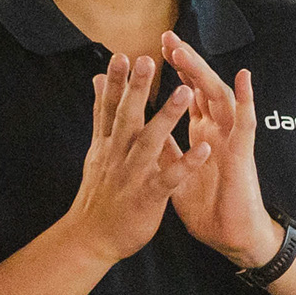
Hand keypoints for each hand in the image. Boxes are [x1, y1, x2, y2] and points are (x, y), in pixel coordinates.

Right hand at [65, 51, 207, 264]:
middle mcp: (116, 156)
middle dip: (137, 89)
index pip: (109, 107)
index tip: (123, 55)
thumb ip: (101, 115)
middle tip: (147, 60)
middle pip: (127, 118)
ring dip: (168, 117)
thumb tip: (97, 81)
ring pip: (150, 143)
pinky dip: (187, 163)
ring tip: (184, 92)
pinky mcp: (147, 197)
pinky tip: (205, 149)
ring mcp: (131, 176)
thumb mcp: (96, 151)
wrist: (90, 239)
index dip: (117, 82)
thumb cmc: (98, 194)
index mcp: (107, 145)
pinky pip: (170, 178)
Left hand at [156, 37, 277, 269]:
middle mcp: (218, 131)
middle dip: (186, 62)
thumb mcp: (174, 171)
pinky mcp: (243, 155)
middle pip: (201, 88)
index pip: (186, 94)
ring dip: (204, 73)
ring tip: (186, 52)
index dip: (172, 72)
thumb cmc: (206, 205)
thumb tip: (142, 126)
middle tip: (166, 37)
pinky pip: (246, 123)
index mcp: (202, 134)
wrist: (230, 237)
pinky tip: (242, 78)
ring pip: (219, 98)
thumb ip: (164, 147)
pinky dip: (245, 100)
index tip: (150, 50)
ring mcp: (231, 140)